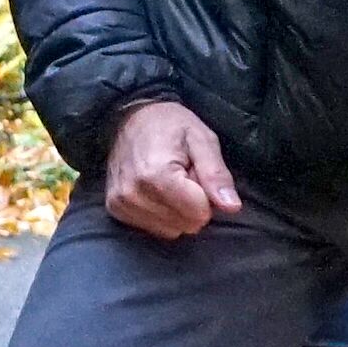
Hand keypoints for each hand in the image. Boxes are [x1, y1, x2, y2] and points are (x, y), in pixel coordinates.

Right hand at [101, 97, 240, 242]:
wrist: (130, 115)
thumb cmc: (170, 124)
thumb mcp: (202, 139)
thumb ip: (216, 174)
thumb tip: (232, 207)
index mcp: (157, 175)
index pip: (199, 214)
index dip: (205, 196)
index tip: (195, 173)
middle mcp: (134, 194)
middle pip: (186, 225)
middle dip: (191, 204)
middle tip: (183, 176)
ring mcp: (122, 203)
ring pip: (171, 231)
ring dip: (176, 211)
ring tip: (168, 182)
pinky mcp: (115, 209)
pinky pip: (153, 229)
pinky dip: (160, 214)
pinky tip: (155, 190)